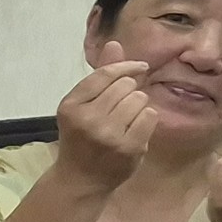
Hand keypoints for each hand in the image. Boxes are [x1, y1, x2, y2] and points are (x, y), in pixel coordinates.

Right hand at [50, 45, 157, 191]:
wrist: (81, 179)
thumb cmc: (83, 137)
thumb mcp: (83, 105)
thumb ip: (100, 75)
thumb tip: (115, 43)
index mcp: (71, 105)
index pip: (106, 74)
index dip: (126, 66)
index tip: (140, 66)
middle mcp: (87, 118)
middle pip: (126, 85)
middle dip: (130, 90)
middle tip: (121, 107)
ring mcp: (108, 134)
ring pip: (140, 99)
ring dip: (139, 105)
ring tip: (126, 120)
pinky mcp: (128, 147)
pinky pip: (150, 116)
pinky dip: (147, 119)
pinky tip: (135, 130)